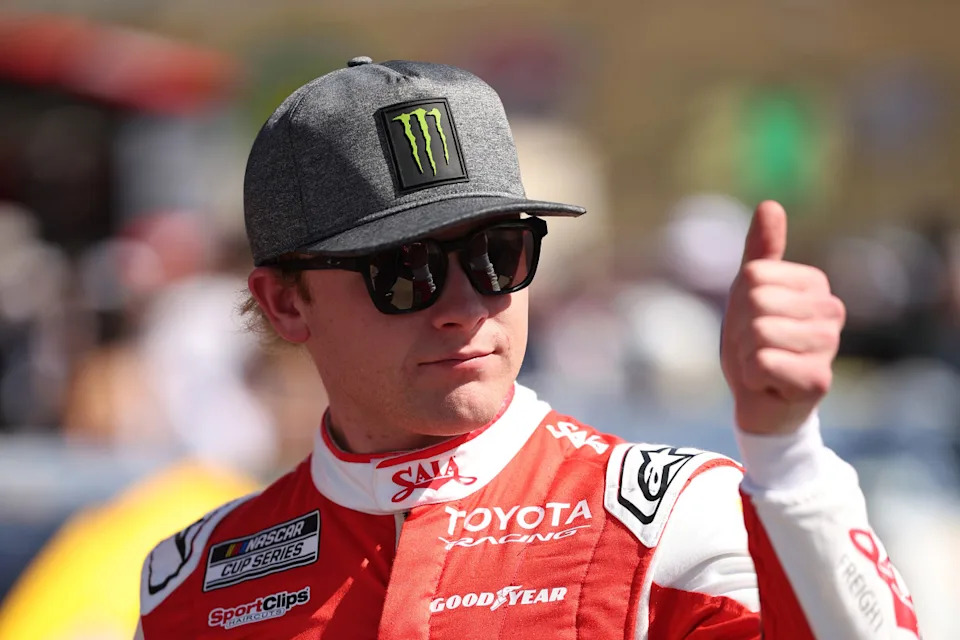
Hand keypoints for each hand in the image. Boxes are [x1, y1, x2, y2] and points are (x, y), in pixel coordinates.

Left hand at [720, 201, 845, 434]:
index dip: (738, 303)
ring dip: (745, 354)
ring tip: (761, 365)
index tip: (750, 323)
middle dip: (739, 330)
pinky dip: (752, 377)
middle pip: (755, 301)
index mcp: (814, 284)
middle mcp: (831, 310)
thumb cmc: (755, 345)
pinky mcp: (818, 380)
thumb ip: (761, 252)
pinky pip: (762, 363)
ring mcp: (828, 346)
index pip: (753, 275)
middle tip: (753, 348)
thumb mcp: (749, 293)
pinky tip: (768, 384)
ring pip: (758, 332)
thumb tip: (770, 205)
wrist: (762, 404)